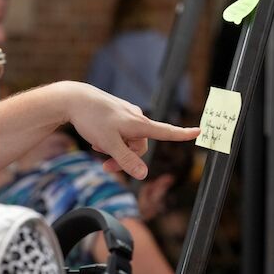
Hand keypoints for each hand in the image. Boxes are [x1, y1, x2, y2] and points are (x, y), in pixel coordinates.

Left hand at [66, 82, 199, 179]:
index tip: (200, 132)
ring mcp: (127, 115)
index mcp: (139, 124)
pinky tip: (96, 138)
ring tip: (96, 146)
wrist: (74, 98)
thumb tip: (144, 175)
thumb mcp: (109, 144)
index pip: (167, 131)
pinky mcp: (118, 114)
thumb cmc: (92, 118)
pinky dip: (110, 140)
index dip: (183, 134)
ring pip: (128, 141)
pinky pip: (120, 133)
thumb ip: (126, 160)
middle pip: (140, 147)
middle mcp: (137, 118)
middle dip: (124, 158)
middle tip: (105, 166)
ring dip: (115, 149)